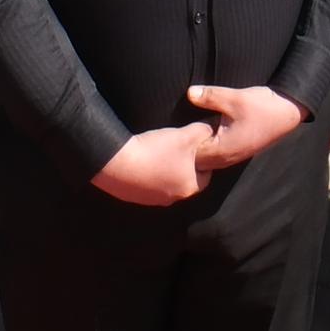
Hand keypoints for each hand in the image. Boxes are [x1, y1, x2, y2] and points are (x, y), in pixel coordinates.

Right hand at [93, 123, 213, 204]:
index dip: (203, 160)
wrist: (117, 163)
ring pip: (165, 183)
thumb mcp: (185, 135)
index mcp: (189, 188)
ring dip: (164, 170)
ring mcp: (152, 200)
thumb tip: (212, 130)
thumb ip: (203, 132)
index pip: (205, 176)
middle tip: (177, 148)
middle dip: (184, 165)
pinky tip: (142, 160)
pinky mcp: (135, 198)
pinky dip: (147, 174)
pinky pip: (146, 185)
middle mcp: (173, 199)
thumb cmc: (156, 150)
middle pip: (185, 180)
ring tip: (158, 152)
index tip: (197, 148)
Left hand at [187, 83, 305, 166]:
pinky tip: (205, 134)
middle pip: (198, 161)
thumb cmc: (262, 107)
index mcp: (223, 149)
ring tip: (189, 134)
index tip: (175, 132)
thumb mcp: (235, 98)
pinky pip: (216, 156)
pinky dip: (208, 147)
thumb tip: (189, 93)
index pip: (193, 155)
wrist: (288, 112)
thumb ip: (210, 96)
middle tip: (177, 134)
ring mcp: (233, 156)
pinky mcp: (238, 151)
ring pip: (207, 160)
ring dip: (198, 149)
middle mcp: (227, 158)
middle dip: (187, 149)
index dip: (183, 144)